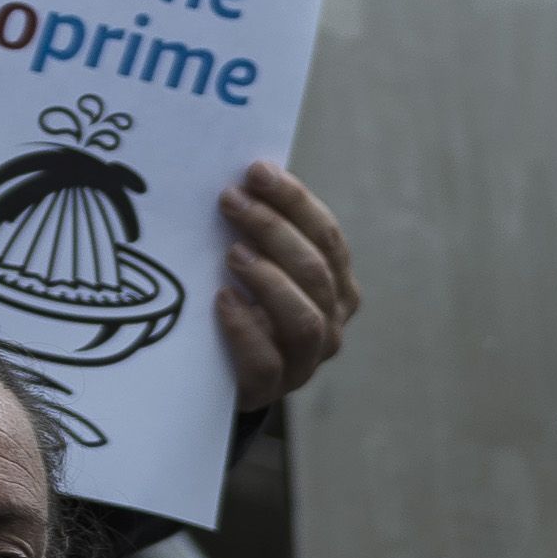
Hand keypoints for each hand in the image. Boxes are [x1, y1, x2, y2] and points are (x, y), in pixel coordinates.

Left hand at [216, 160, 353, 406]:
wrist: (221, 372)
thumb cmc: (239, 299)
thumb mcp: (252, 261)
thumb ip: (253, 228)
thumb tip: (234, 175)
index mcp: (335, 282)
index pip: (326, 236)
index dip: (295, 201)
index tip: (256, 170)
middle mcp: (330, 320)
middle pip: (316, 271)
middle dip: (273, 229)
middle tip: (230, 199)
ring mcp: (304, 358)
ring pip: (303, 319)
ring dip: (268, 278)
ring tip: (231, 252)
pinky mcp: (270, 387)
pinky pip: (266, 361)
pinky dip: (245, 328)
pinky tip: (221, 300)